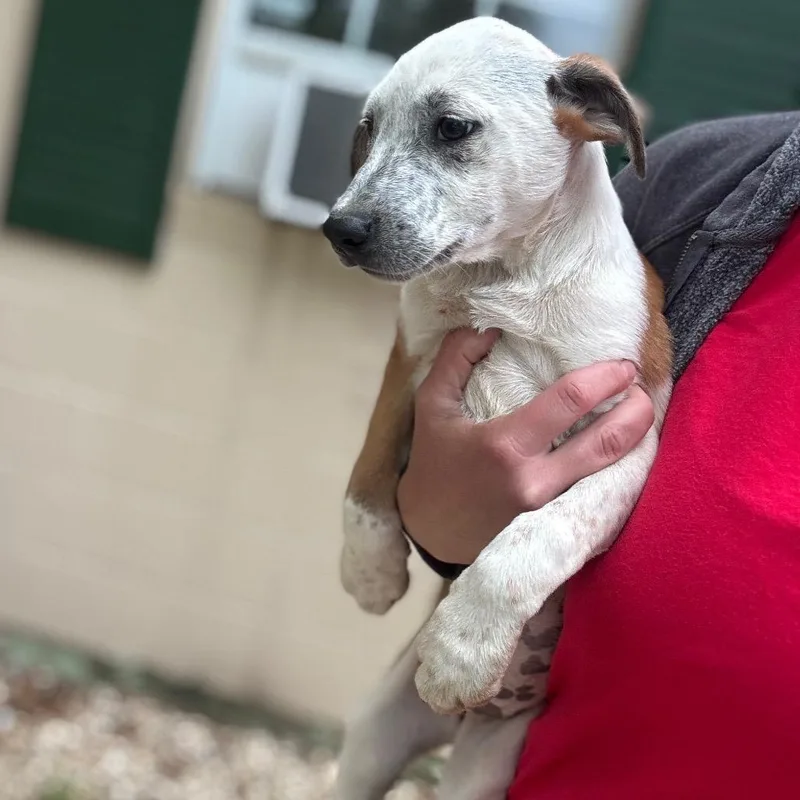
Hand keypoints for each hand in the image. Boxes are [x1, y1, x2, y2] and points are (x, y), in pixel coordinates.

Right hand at [397, 328, 653, 564]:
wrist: (431, 531)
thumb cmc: (434, 463)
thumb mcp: (431, 404)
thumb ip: (456, 358)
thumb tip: (490, 325)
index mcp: (504, 445)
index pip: (568, 401)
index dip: (603, 377)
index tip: (621, 362)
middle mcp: (534, 480)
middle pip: (606, 441)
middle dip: (636, 408)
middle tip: (641, 385)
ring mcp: (550, 509)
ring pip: (612, 470)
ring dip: (635, 436)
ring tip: (639, 409)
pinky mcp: (557, 527)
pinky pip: (600, 491)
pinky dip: (619, 466)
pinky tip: (624, 445)